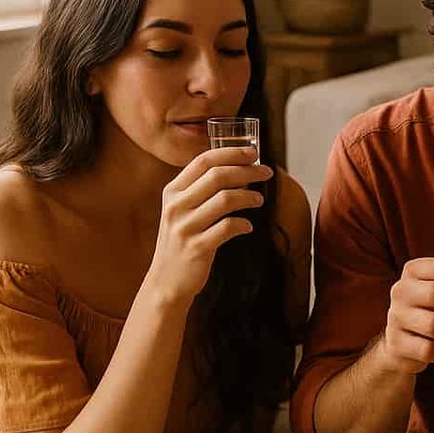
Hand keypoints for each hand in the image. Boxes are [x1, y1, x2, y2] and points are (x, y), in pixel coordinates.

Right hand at [145, 146, 270, 305]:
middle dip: (247, 171)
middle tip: (266, 172)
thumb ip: (201, 190)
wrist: (166, 281)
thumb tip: (239, 170)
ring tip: (260, 199)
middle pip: (218, 176)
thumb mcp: (182, 211)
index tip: (253, 152)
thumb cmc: (182, 241)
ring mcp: (185, 226)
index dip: (231, 153)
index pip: (203, 161)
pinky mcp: (196, 247)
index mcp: (172, 191)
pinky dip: (243, 224)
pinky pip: (227, 228)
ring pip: (225, 199)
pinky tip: (248, 226)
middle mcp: (176, 206)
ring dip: (248, 196)